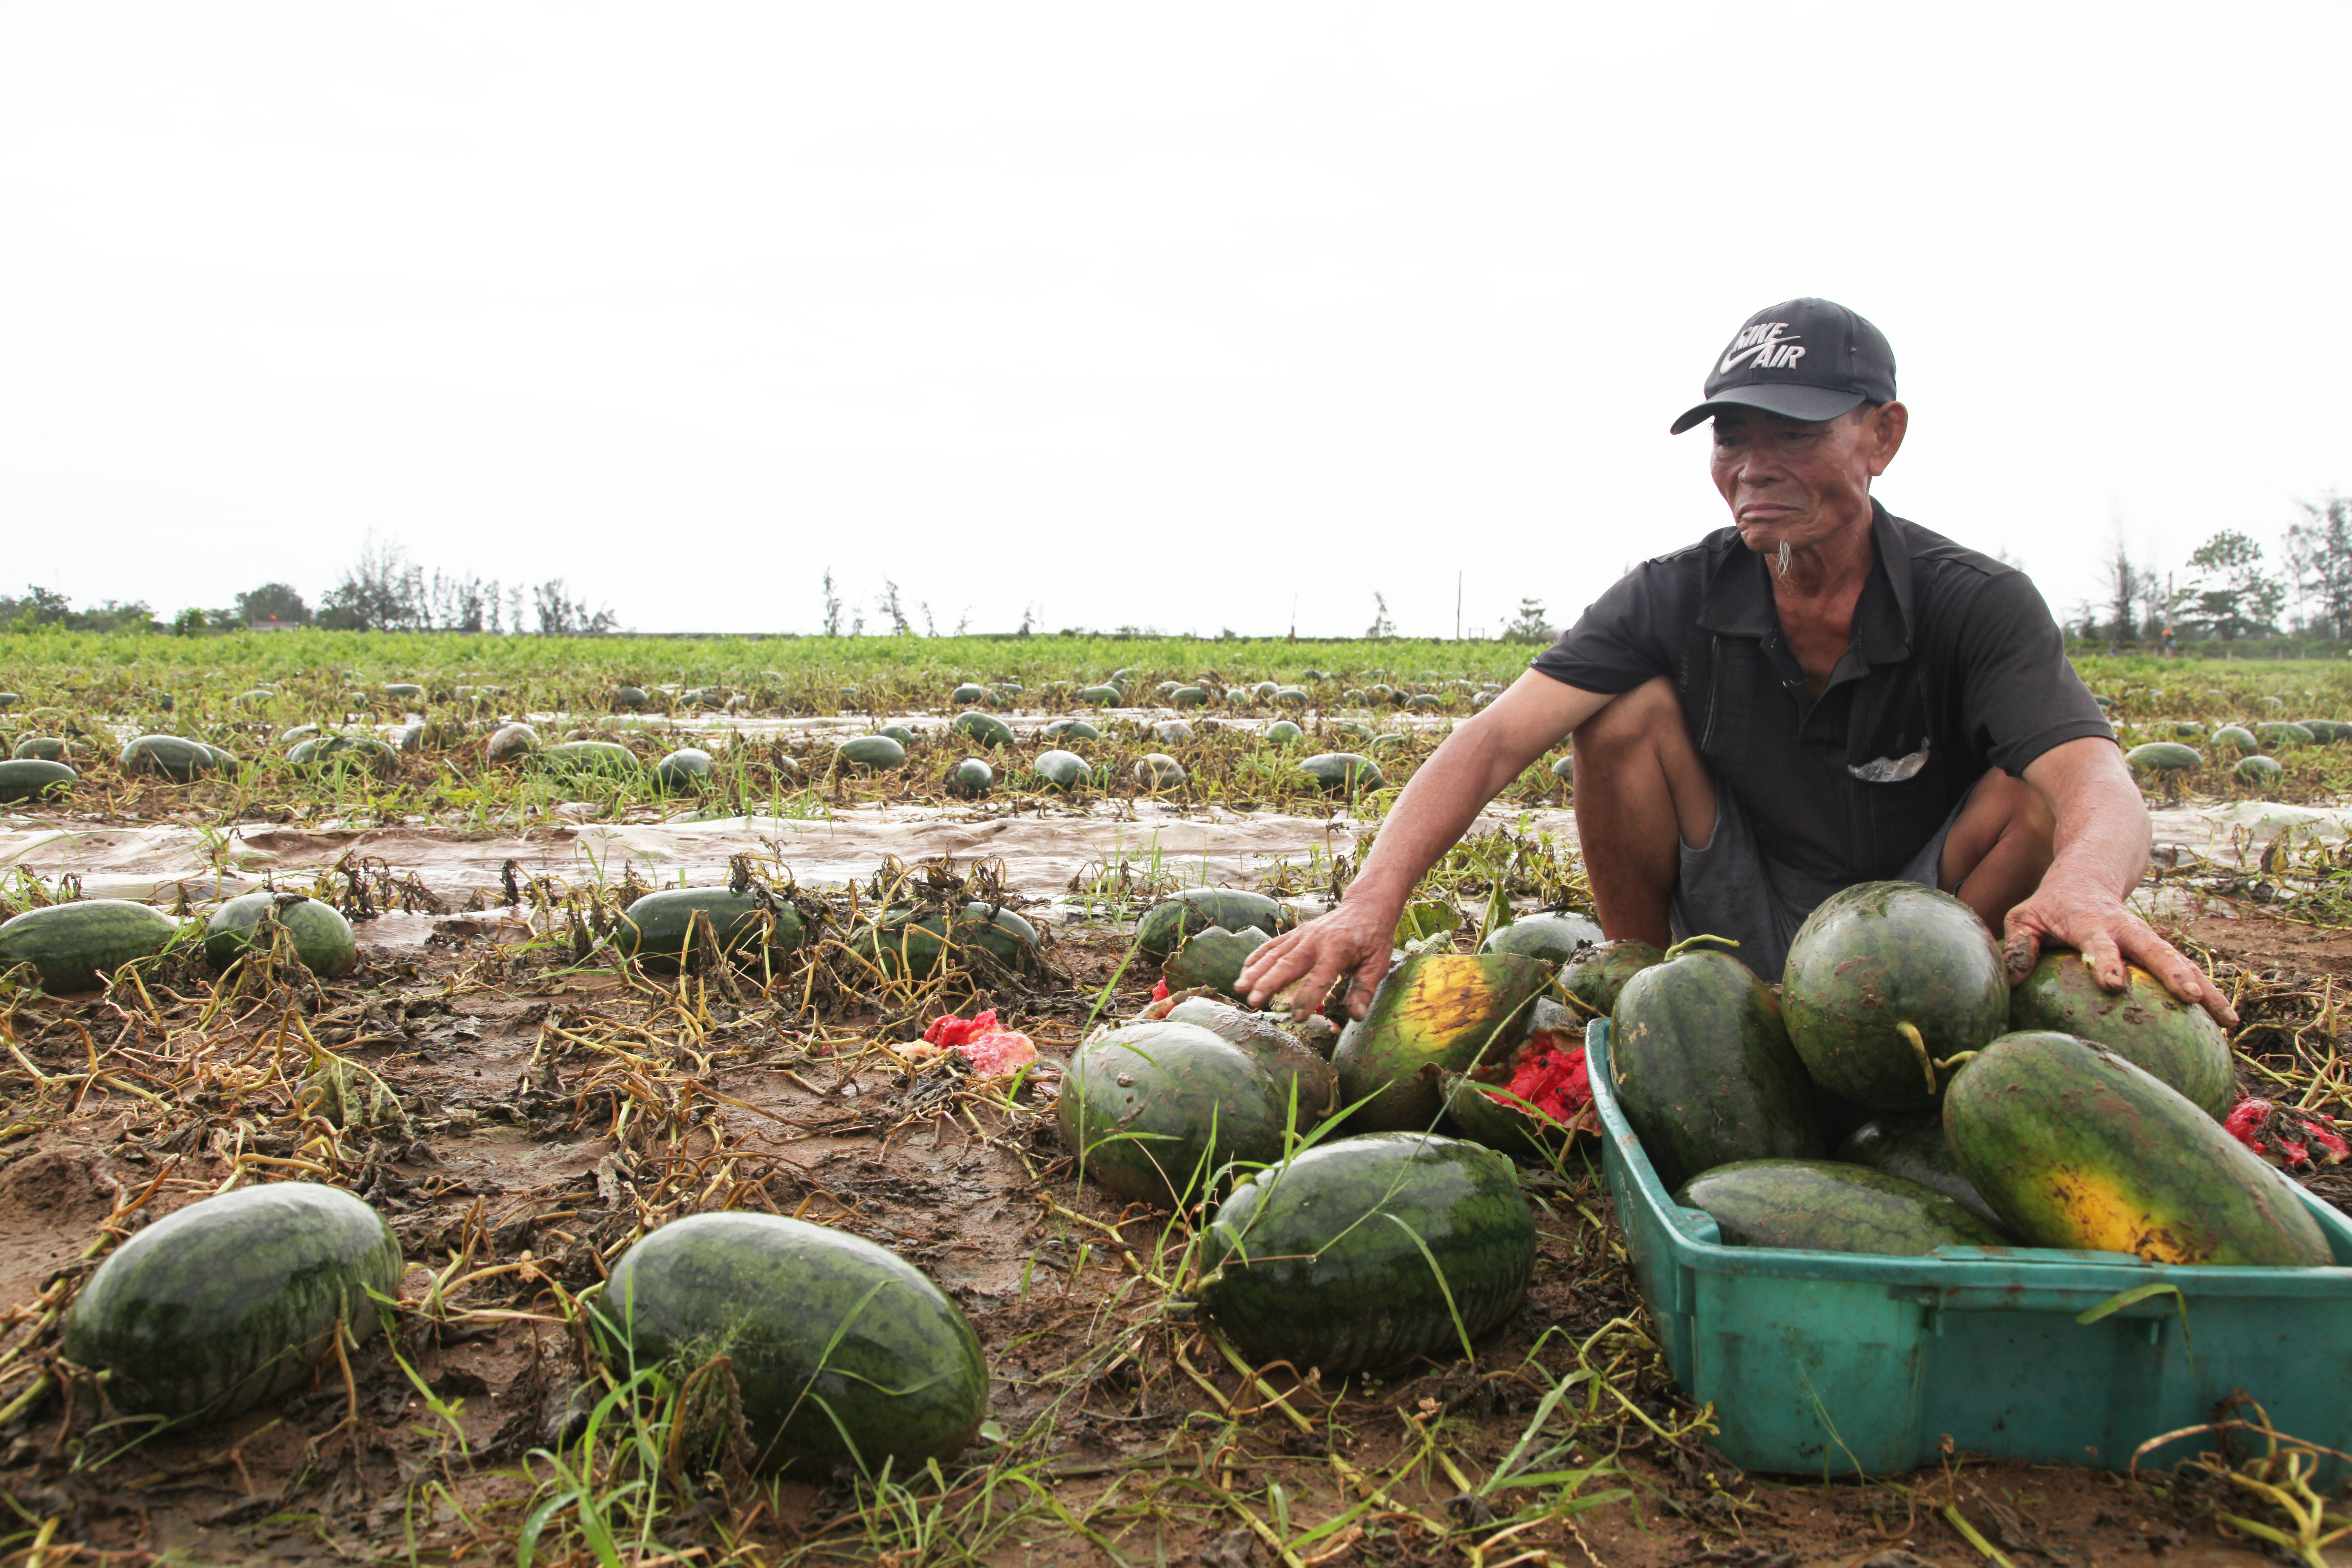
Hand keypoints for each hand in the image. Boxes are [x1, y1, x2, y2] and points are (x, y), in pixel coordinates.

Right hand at [1240, 897, 1400, 1021]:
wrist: (1367, 906)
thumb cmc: (1373, 938)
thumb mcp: (1378, 964)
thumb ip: (1364, 990)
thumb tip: (1357, 1016)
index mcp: (1338, 949)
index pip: (1320, 977)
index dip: (1307, 998)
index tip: (1296, 1017)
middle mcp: (1316, 940)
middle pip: (1289, 964)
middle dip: (1269, 983)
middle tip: (1254, 1001)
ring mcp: (1303, 935)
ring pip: (1275, 954)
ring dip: (1256, 971)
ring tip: (1240, 988)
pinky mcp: (1295, 933)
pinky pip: (1273, 944)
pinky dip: (1257, 956)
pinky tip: (1244, 970)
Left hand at [2000, 868, 2235, 1027]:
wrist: (2088, 874)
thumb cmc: (2050, 905)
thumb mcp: (2024, 917)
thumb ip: (2017, 945)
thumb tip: (2012, 977)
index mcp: (2089, 923)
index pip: (2098, 942)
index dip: (2106, 962)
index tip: (2112, 985)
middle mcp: (2126, 930)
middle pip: (2154, 949)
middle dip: (2173, 973)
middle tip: (2190, 998)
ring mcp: (2148, 939)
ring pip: (2181, 962)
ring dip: (2205, 989)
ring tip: (2227, 1020)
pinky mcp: (2161, 951)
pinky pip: (2189, 972)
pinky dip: (2209, 994)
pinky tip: (2227, 1023)